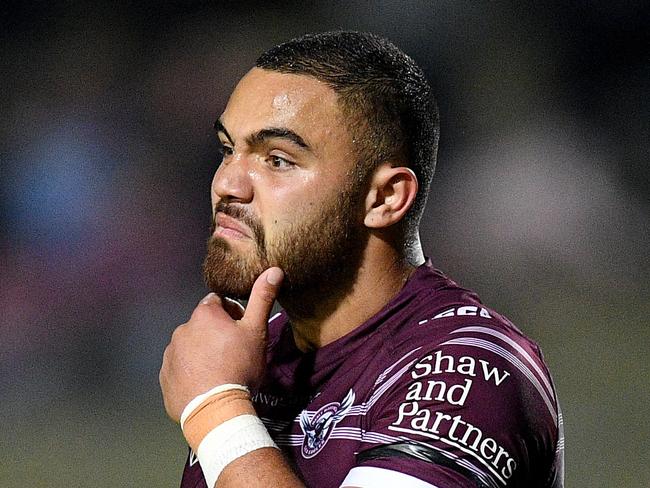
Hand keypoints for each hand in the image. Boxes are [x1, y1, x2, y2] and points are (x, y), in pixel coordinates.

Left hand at [159, 267, 283, 421]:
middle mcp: (181, 330)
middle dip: (216, 334)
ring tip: (220, 372)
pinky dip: (191, 373)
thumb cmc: (239, 366)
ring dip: (202, 353)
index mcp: (203, 315)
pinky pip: (179, 370)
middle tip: (234, 354)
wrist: (217, 411)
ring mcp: (170, 355)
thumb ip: (262, 298)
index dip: (233, 314)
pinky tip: (206, 385)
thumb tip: (274, 269)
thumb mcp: (256, 331)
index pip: (218, 303)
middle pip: (202, 326)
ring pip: (190, 347)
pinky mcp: (164, 378)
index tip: (242, 331)